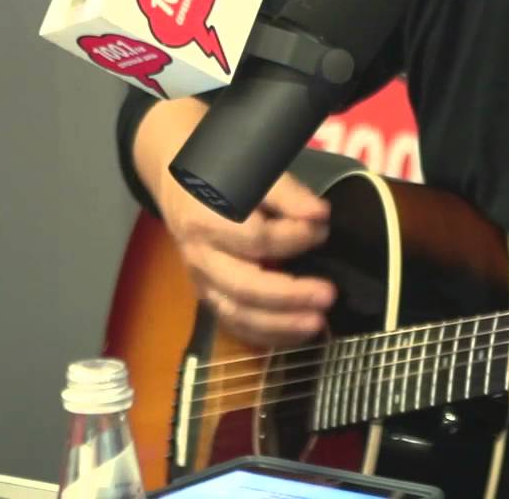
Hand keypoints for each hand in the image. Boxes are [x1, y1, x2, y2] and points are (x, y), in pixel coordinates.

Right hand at [153, 165, 336, 347]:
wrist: (179, 185)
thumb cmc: (222, 177)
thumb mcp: (251, 172)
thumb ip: (286, 194)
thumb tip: (319, 214)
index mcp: (208, 220)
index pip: (255, 239)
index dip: (294, 238)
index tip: (322, 229)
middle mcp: (202, 258)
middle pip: (244, 287)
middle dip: (289, 295)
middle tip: (329, 294)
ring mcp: (203, 282)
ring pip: (238, 314)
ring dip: (280, 324)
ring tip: (317, 323)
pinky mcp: (209, 298)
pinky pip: (236, 325)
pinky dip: (267, 335)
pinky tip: (298, 332)